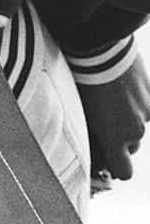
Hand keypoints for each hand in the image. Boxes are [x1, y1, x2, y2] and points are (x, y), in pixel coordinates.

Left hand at [78, 54, 149, 180]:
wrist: (99, 51)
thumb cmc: (80, 82)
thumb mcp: (80, 113)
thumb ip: (92, 134)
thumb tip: (93, 146)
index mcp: (115, 139)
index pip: (124, 172)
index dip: (117, 167)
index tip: (109, 158)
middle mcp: (135, 130)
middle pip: (131, 146)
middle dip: (121, 139)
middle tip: (104, 120)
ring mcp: (147, 113)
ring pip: (140, 126)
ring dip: (129, 119)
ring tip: (110, 98)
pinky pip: (147, 107)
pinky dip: (138, 102)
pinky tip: (122, 89)